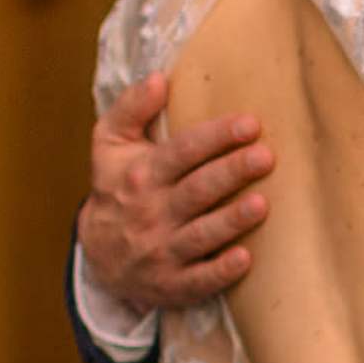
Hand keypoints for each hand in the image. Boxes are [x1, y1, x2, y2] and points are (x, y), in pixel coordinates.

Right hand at [81, 73, 275, 322]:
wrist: (98, 255)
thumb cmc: (116, 188)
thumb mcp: (110, 144)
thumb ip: (131, 108)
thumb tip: (159, 78)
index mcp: (142, 174)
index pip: (182, 152)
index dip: (216, 137)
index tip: (250, 123)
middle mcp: (150, 212)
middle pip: (196, 190)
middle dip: (231, 173)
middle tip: (265, 157)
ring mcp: (161, 251)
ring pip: (200, 235)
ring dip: (230, 220)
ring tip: (262, 204)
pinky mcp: (172, 284)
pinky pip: (198, 281)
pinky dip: (220, 272)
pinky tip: (245, 259)